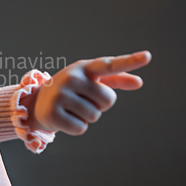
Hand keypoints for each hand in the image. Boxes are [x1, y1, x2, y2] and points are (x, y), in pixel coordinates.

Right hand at [32, 50, 151, 134]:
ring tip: (71, 109)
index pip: (109, 65)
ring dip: (86, 117)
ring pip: (94, 116)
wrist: (36, 103)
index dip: (130, 61)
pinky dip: (76, 128)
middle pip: (107, 100)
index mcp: (83, 68)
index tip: (148, 56)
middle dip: (99, 106)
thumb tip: (139, 82)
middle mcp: (71, 77)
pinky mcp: (53, 114)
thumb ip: (115, 79)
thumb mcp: (90, 81)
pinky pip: (80, 128)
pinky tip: (64, 118)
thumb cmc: (71, 90)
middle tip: (81, 101)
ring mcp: (60, 95)